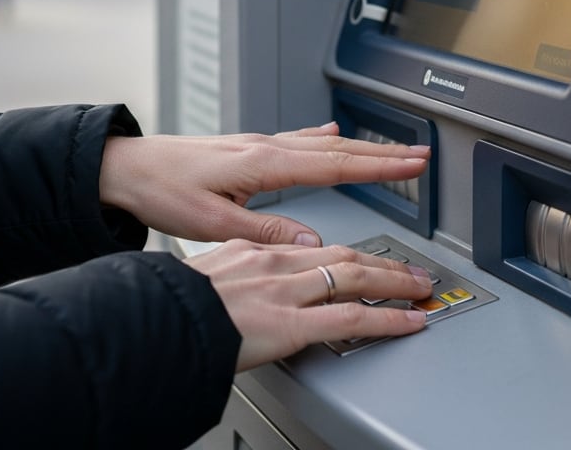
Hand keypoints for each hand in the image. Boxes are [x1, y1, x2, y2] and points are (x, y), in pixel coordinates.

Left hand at [99, 122, 429, 246]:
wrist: (126, 168)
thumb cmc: (161, 190)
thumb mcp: (213, 222)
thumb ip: (265, 230)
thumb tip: (312, 240)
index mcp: (263, 163)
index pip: (336, 164)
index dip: (378, 166)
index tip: (413, 165)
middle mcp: (265, 147)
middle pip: (338, 149)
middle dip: (383, 153)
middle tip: (422, 155)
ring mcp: (257, 144)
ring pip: (322, 143)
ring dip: (360, 147)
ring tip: (392, 150)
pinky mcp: (246, 149)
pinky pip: (298, 140)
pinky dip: (323, 138)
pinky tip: (331, 134)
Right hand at [185, 240, 432, 369]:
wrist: (151, 320)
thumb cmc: (167, 305)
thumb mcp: (201, 278)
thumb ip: (231, 277)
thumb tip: (243, 288)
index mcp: (249, 250)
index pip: (309, 247)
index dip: (343, 251)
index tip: (360, 257)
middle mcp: (272, 263)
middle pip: (342, 254)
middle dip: (382, 261)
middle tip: (409, 270)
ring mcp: (284, 291)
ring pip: (354, 277)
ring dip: (394, 281)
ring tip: (419, 288)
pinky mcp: (291, 323)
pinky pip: (351, 319)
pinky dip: (387, 318)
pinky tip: (409, 321)